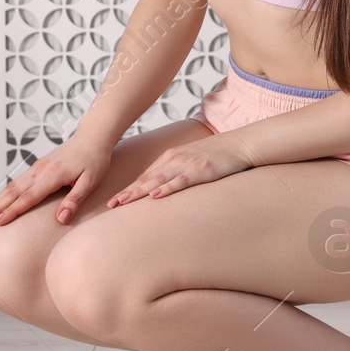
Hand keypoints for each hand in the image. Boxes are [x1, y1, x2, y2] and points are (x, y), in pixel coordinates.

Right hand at [0, 132, 113, 225]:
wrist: (92, 137)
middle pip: (12, 192)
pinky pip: (17, 181)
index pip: (28, 198)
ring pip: (11, 186)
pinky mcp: (38, 167)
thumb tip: (61, 219)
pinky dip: (5, 193)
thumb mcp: (90, 182)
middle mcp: (40, 171)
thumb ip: (74, 200)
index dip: (12, 211)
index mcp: (52, 176)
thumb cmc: (95, 160)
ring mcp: (37, 167)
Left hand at [106, 136, 252, 206]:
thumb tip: (160, 189)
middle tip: (111, 206)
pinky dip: (167, 188)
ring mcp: (187, 164)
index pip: (145, 177)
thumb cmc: (215, 155)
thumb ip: (175, 173)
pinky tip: (155, 195)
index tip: (113, 202)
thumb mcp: (190, 161)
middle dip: (128, 193)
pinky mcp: (201, 171)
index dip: (129, 190)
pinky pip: (181, 181)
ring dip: (140, 192)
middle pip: (147, 179)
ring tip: (125, 202)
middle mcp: (174, 160)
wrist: (239, 144)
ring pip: (159, 180)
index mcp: (170, 158)